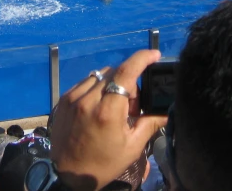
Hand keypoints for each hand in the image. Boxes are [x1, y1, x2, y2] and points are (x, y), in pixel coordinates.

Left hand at [50, 49, 167, 190]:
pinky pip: (85, 82)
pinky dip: (96, 87)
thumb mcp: (132, 147)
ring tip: (114, 106)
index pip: (126, 72)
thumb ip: (150, 123)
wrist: (67, 176)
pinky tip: (99, 105)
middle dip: (129, 82)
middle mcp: (88, 99)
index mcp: (107, 111)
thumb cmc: (103, 164)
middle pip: (115, 72)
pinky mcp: (63, 99)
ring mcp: (73, 97)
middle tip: (132, 106)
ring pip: (99, 74)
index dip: (142, 58)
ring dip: (112, 83)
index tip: (154, 55)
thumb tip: (167, 109)